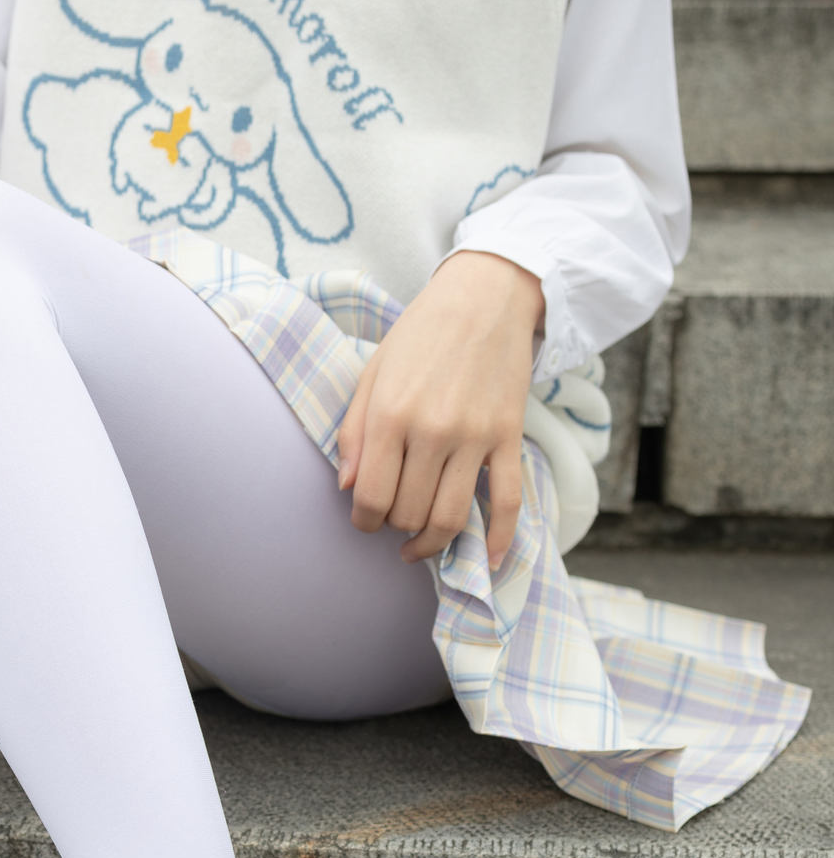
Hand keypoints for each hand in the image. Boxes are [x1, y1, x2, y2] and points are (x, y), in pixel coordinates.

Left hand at [335, 251, 544, 568]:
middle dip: (395, 528)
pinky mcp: (510, 437)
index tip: (365, 519)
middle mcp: (432, 430)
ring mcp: (476, 437)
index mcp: (391, 414)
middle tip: (392, 520)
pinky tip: (485, 559)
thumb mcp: (373, 374)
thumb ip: (354, 433)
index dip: (363, 520)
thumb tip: (347, 488)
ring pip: (451, 518)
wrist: (485, 297)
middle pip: (409, 513)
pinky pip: (507, 502)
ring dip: (432, 544)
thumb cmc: (420, 335)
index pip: (370, 497)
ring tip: (419, 545)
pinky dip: (498, 540)